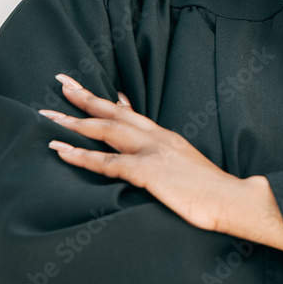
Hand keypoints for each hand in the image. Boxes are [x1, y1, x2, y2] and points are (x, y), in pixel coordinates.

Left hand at [40, 75, 282, 254]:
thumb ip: (171, 162)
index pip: (133, 114)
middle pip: (113, 112)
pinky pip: (107, 161)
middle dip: (85, 98)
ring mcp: (153, 151)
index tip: (94, 91)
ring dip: (74, 122)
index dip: (111, 102)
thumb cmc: (213, 194)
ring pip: (105, 130)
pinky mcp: (149, 170)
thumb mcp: (189, 169)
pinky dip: (81, 156)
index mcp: (167, 138)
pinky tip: (61, 151)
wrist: (234, 200)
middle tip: (61, 83)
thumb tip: (158, 167)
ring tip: (48, 116)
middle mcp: (157, 137)